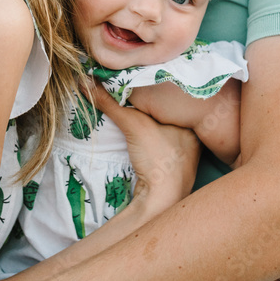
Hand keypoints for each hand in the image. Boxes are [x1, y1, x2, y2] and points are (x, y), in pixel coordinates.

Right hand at [91, 83, 200, 208]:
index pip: (178, 100)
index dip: (164, 90)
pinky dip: (156, 141)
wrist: (160, 200)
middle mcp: (194, 140)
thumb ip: (110, 102)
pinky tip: (147, 139)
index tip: (147, 82)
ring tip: (141, 112)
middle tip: (142, 95)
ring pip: (170, 132)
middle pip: (173, 116)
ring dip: (157, 125)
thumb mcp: (133, 124)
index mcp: (192, 125)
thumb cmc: (157, 158)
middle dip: (159, 107)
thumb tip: (85, 80)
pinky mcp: (175, 170)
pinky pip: (166, 147)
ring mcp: (186, 157)